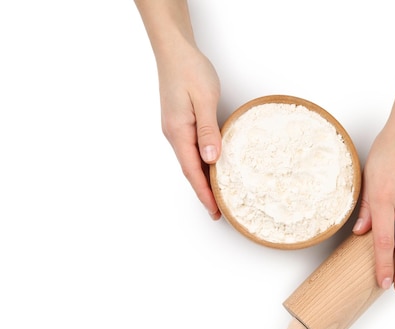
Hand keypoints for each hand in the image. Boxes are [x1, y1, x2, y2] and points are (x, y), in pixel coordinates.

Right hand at [157, 45, 221, 219]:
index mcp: (178, 132)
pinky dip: (202, 164)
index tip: (215, 211)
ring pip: (191, 161)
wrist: (175, 50)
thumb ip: (208, 130)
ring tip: (219, 195)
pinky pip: (192, 150)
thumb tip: (211, 160)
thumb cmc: (190, 70)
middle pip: (190, 170)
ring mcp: (175, 129)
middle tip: (220, 211)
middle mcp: (174, 134)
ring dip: (203, 179)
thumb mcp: (203, 99)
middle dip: (204, 192)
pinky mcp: (180, 122)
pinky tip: (213, 168)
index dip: (204, 193)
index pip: (192, 172)